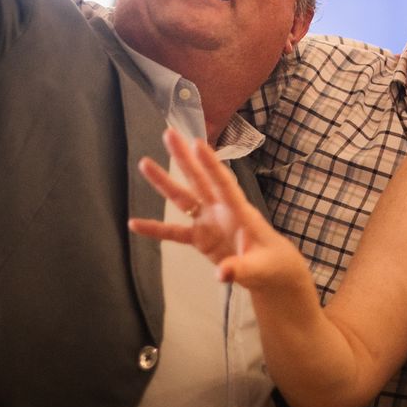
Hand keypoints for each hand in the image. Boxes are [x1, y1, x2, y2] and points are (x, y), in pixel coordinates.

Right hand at [128, 128, 312, 292]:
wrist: (272, 273)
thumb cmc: (272, 264)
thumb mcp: (260, 269)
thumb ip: (240, 270)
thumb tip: (221, 274)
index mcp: (240, 212)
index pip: (224, 184)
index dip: (211, 165)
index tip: (198, 143)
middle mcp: (221, 210)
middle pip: (200, 180)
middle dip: (184, 158)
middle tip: (168, 133)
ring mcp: (209, 222)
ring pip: (183, 198)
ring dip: (165, 182)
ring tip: (144, 163)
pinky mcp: (200, 238)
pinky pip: (174, 232)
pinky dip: (155, 229)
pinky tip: (134, 223)